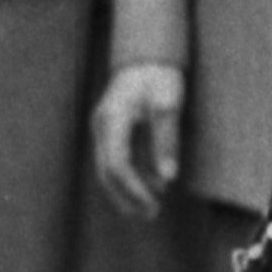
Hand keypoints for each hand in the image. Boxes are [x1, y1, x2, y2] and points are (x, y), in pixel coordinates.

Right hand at [91, 66, 187, 216]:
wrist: (148, 56)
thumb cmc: (160, 77)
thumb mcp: (169, 105)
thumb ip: (167, 140)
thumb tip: (168, 177)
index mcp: (113, 119)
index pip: (116, 163)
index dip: (133, 188)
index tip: (153, 204)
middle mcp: (102, 126)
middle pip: (107, 171)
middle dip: (127, 196)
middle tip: (151, 215)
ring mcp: (103, 128)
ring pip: (108, 168)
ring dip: (128, 190)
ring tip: (151, 208)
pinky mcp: (111, 130)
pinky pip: (116, 159)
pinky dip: (132, 176)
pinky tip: (153, 186)